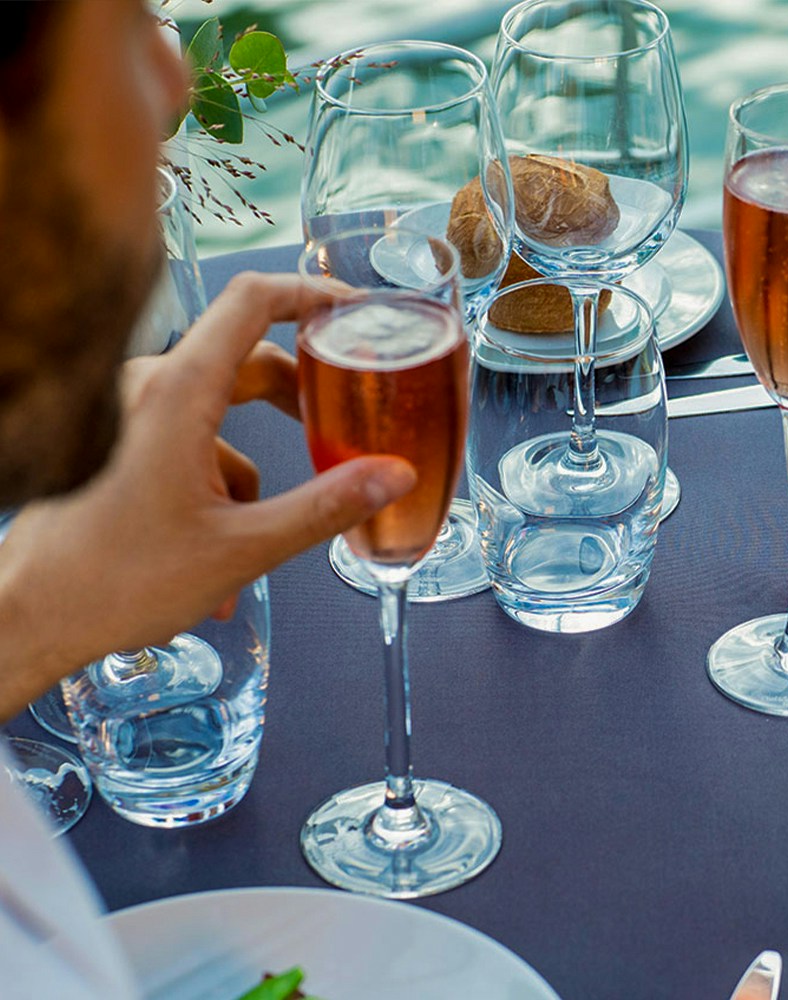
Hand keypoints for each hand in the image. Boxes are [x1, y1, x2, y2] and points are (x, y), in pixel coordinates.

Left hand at [0, 272, 416, 715]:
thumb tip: (392, 474)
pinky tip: (221, 554)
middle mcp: (145, 388)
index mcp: (177, 392)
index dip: (311, 294)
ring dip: (253, 466)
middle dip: (300, 398)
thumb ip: (327, 506)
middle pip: (245, 360)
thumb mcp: (243, 547)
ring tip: (269, 528)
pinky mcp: (112, 444)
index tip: (354, 311)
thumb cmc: (116, 581)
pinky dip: (215, 486)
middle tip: (344, 424)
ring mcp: (122, 414)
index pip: (253, 301)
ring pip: (216, 413)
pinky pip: (184, 444)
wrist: (31, 615)